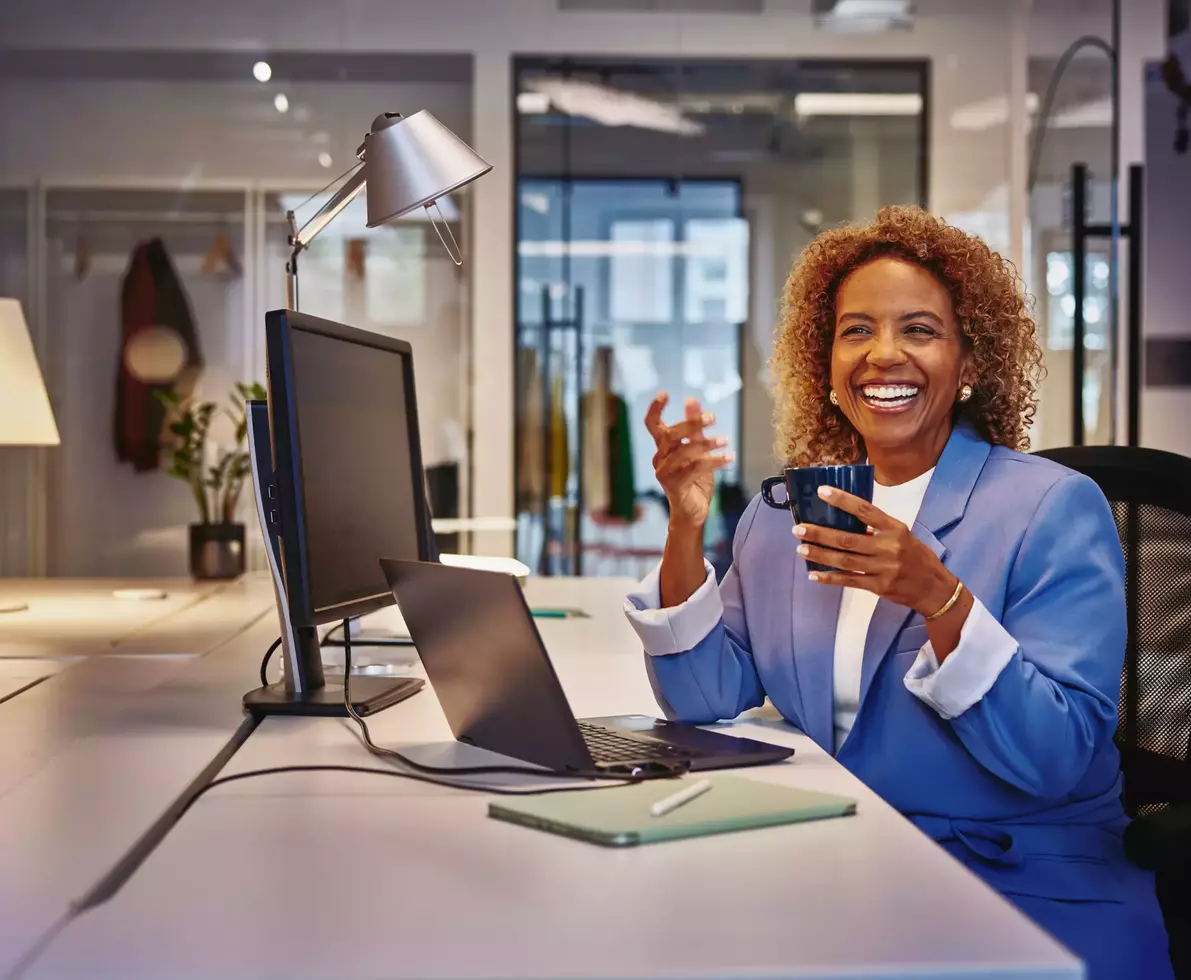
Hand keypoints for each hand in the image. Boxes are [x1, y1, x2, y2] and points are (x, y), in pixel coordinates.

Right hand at [644, 392, 732, 529]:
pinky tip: (729, 457)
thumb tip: (691, 400)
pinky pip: (695, 469)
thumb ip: (693, 427)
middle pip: (670, 435)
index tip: (665, 394)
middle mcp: (660, 459)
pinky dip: (714, 461)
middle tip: (712, 418)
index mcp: (663, 449)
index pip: (652, 425)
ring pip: (684, 452)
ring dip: (707, 443)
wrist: (693, 512)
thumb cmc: (694, 480)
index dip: (655, 409)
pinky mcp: (675, 486)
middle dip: (691, 424)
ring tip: (725, 439)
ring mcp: (665, 474)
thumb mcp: (697, 450)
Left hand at [793, 486, 957, 618]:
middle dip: (820, 534)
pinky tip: (814, 575)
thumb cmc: (916, 557)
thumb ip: (878, 529)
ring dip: (820, 555)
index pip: (865, 510)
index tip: (821, 492)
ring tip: (801, 549)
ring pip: (845, 561)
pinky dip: (830, 578)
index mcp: (895, 528)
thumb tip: (844, 521)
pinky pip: (850, 581)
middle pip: (848, 539)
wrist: (934, 588)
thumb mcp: (903, 535)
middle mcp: (889, 547)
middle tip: (799, 529)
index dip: (842, 500)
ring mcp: (884, 568)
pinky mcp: (879, 587)